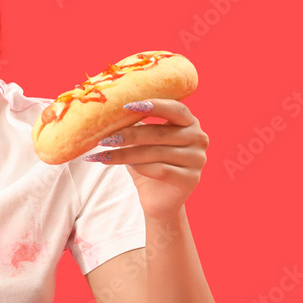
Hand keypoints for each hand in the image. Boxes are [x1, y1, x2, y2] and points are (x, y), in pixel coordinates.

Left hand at [83, 99, 208, 218]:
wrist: (157, 197)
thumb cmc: (148, 162)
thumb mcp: (141, 140)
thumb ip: (134, 125)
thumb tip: (109, 111)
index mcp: (189, 122)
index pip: (175, 108)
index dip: (153, 106)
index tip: (127, 106)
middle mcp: (198, 138)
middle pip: (160, 133)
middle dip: (129, 135)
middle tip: (104, 139)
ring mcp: (197, 160)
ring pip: (157, 153)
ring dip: (126, 154)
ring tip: (104, 155)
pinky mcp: (191, 180)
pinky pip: (162, 170)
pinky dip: (141, 167)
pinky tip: (127, 167)